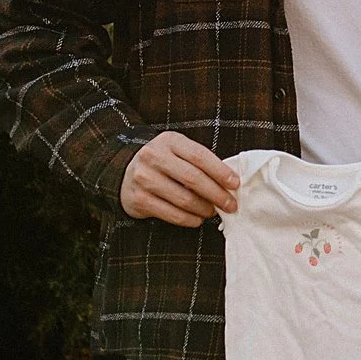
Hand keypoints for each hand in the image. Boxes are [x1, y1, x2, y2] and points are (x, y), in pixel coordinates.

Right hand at [121, 131, 238, 226]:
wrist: (125, 172)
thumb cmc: (162, 163)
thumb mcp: (178, 151)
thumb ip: (199, 162)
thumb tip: (229, 183)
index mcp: (169, 140)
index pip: (200, 156)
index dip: (221, 171)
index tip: (235, 184)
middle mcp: (154, 156)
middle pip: (193, 178)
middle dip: (217, 194)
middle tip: (230, 205)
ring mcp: (144, 178)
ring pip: (184, 199)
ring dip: (204, 209)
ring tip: (213, 212)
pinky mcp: (139, 199)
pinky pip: (171, 214)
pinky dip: (189, 219)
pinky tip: (197, 219)